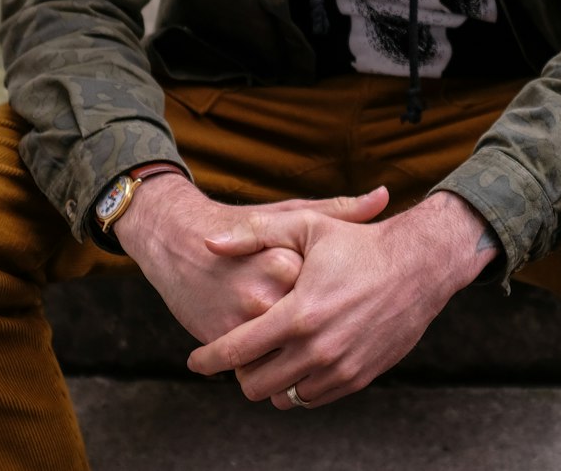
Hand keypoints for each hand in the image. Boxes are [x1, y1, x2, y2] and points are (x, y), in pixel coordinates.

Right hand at [114, 177, 389, 344]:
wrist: (177, 240)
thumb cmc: (241, 223)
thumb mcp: (290, 214)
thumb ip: (338, 208)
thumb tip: (383, 196)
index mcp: (288, 263)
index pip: (328, 296)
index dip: (330, 293)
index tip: (327, 280)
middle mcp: (265, 296)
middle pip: (308, 332)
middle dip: (315, 330)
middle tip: (312, 310)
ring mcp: (241, 322)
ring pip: (283, 356)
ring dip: (291, 353)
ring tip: (289, 328)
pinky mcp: (220, 340)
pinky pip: (255, 365)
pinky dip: (263, 360)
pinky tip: (264, 338)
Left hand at [186, 191, 496, 407]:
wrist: (417, 266)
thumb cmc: (357, 242)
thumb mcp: (304, 224)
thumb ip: (253, 233)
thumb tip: (209, 242)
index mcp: (298, 313)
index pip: (238, 351)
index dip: (209, 359)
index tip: (195, 361)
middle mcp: (318, 348)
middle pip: (256, 385)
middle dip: (239, 373)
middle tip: (239, 355)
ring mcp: (340, 367)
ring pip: (285, 398)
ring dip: (271, 382)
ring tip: (269, 356)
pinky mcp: (359, 378)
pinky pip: (315, 398)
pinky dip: (300, 385)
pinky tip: (299, 358)